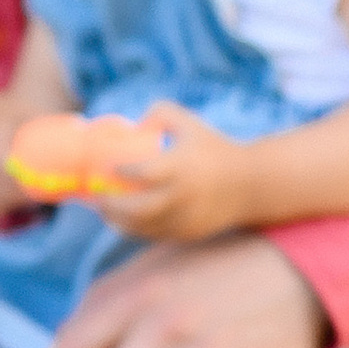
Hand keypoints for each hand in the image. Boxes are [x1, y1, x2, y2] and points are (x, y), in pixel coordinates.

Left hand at [88, 103, 254, 242]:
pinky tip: (126, 220)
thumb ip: (160, 112)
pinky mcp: (189, 232)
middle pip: (137, 209)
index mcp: (181, 167)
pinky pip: (156, 234)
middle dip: (111, 206)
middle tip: (97, 199)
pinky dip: (138, 229)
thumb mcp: (190, 123)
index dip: (120, 172)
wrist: (251, 184)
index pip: (143, 173)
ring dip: (119, 222)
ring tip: (106, 212)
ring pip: (143, 227)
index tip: (108, 168)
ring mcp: (186, 217)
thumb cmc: (214, 148)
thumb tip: (134, 125)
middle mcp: (182, 195)